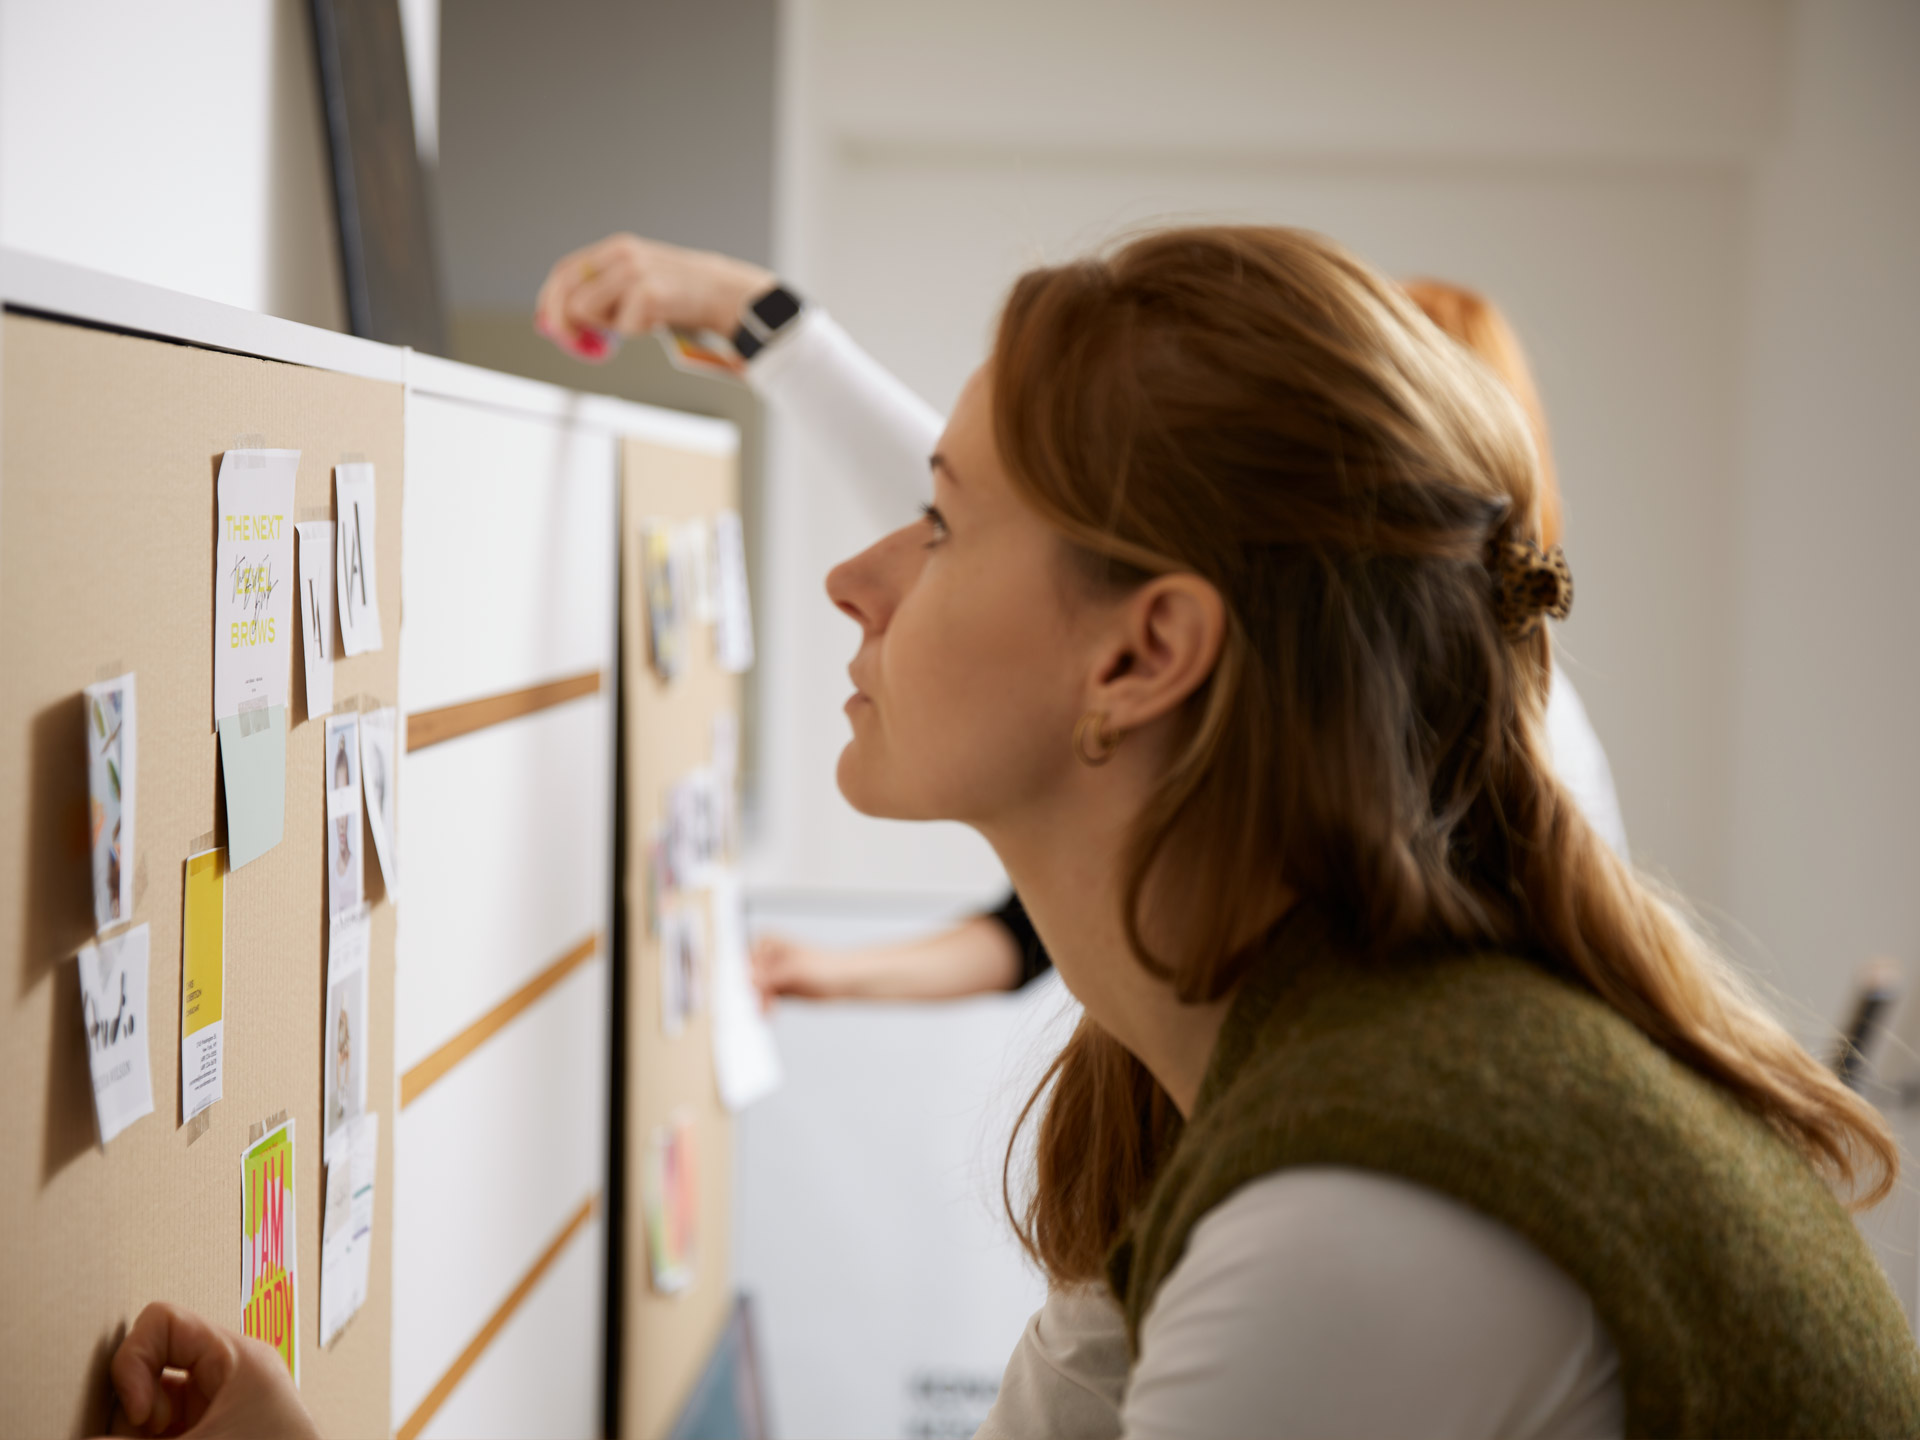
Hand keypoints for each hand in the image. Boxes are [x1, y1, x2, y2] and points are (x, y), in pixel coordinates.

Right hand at [100, 1303, 316, 1439]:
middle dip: (133, 1414)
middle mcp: (227, 1374)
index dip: (133, 1363)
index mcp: (235, 1358)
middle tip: (153, 1439)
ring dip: (138, 1436)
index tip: (143, 1415)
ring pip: (150, 1408)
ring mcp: (218, 1408)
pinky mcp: (212, 1434)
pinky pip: (164, 1432)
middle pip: (150, 1369)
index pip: (161, 1322)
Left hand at [533, 233, 773, 361]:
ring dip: (608, 325)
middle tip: (574, 340)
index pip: (565, 271)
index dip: (551, 299)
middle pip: (566, 289)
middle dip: (562, 320)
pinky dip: (636, 332)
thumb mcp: (640, 283)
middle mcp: (621, 254)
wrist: (725, 295)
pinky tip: (657, 322)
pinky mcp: (647, 293)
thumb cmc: (682, 296)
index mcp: (617, 248)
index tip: (549, 325)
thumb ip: (605, 294)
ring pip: (586, 310)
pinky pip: (620, 326)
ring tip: (639, 321)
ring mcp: (634, 271)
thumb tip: (565, 321)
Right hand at [750, 933, 853, 1008]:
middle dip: (752, 992)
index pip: (747, 960)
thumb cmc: (826, 965)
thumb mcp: (796, 969)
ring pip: (756, 990)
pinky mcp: (779, 989)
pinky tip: (769, 1013)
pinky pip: (765, 999)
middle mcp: (768, 957)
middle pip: (750, 977)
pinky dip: (765, 1007)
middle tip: (759, 1004)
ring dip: (758, 1001)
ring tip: (767, 1010)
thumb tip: (753, 980)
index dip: (744, 976)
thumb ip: (773, 975)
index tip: (747, 990)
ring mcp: (773, 974)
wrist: (845, 980)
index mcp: (768, 942)